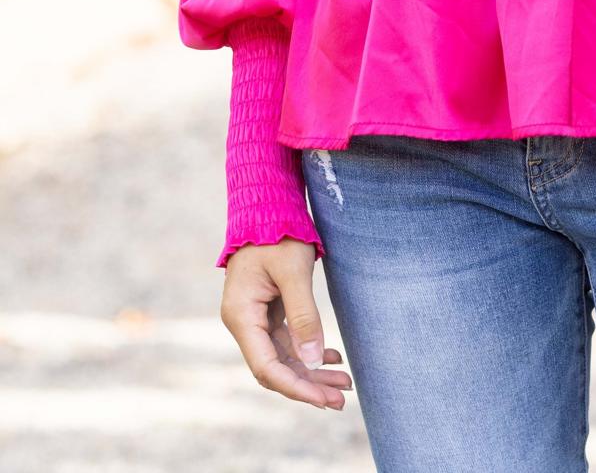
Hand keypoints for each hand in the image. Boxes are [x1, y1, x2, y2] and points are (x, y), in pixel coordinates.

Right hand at [220, 238, 353, 408]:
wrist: (267, 204)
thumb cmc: (277, 232)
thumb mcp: (293, 272)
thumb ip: (303, 316)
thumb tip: (313, 360)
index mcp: (241, 316)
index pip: (267, 367)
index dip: (296, 387)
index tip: (324, 399)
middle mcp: (243, 322)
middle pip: (276, 367)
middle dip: (308, 384)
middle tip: (341, 399)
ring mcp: (254, 316)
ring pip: (284, 356)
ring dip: (312, 370)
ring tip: (345, 383)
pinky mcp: (268, 309)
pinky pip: (287, 339)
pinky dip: (309, 349)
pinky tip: (333, 357)